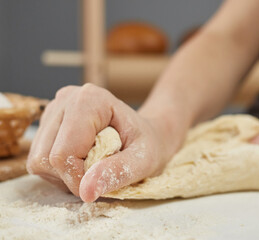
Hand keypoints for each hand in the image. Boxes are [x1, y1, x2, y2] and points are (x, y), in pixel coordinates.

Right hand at [27, 84, 170, 201]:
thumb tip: (86, 192)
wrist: (148, 134)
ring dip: (64, 175)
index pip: (63, 154)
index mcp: (90, 100)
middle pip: (45, 157)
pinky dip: (60, 170)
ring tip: (93, 165)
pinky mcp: (49, 122)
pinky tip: (83, 161)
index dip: (78, 178)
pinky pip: (41, 159)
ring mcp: (54, 109)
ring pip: (39, 160)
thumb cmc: (149, 144)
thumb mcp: (142, 161)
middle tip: (99, 172)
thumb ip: (116, 172)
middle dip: (71, 177)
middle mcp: (67, 99)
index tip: (101, 181)